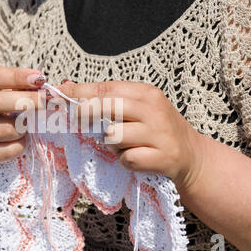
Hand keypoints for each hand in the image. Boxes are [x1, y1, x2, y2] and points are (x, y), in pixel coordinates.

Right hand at [0, 65, 45, 164]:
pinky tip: (23, 142)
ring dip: (22, 128)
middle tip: (45, 102)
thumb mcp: (13, 92)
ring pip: (2, 129)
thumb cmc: (9, 108)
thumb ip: (25, 87)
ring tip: (30, 126)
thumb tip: (49, 89)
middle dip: (25, 102)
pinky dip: (17, 147)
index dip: (15, 77)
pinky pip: (0, 151)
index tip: (39, 79)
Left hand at [57, 80, 206, 192]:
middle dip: (87, 113)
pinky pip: (127, 159)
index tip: (58, 93)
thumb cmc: (156, 130)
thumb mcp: (138, 108)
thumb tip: (69, 88)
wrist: (193, 157)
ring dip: (112, 145)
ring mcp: (160, 134)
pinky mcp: (164, 157)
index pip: (107, 89)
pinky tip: (137, 159)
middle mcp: (154, 110)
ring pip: (114, 136)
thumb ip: (109, 100)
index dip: (80, 92)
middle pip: (109, 107)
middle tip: (78, 119)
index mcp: (146, 94)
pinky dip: (126, 162)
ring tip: (124, 146)